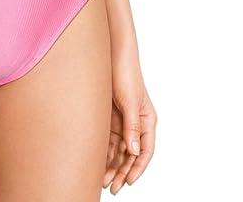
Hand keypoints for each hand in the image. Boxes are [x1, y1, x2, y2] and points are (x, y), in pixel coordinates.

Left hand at [102, 58, 156, 192]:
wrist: (111, 54)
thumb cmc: (125, 73)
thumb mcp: (129, 101)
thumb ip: (132, 126)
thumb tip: (133, 150)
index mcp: (147, 120)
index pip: (145, 151)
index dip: (137, 168)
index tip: (127, 182)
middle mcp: (136, 124)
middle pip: (130, 154)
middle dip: (121, 172)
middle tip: (111, 187)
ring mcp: (123, 121)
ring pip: (118, 150)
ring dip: (111, 165)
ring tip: (101, 180)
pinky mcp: (110, 118)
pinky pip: (108, 140)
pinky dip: (104, 152)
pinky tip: (96, 163)